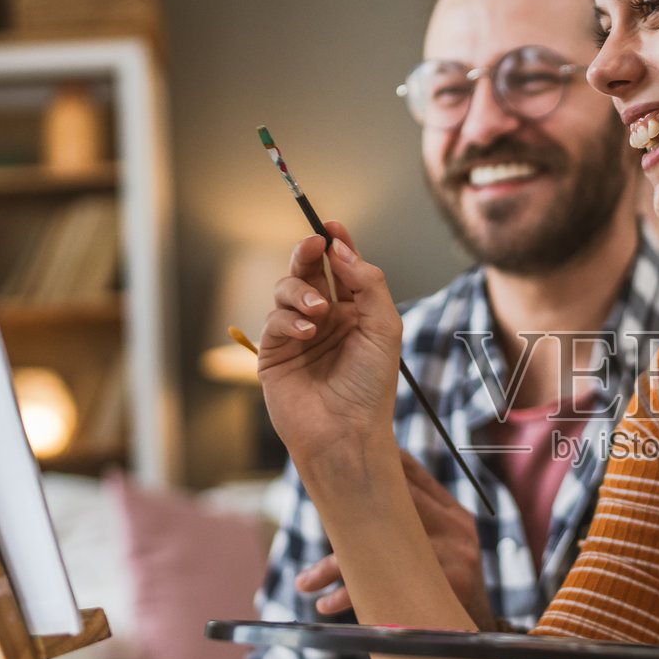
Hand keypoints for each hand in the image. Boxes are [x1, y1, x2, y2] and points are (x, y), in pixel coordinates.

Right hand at [257, 227, 403, 474]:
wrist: (347, 432)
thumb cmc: (371, 386)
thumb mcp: (384, 327)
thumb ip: (368, 284)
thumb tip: (341, 250)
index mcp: (353, 312)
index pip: (341, 268)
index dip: (336, 244)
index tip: (333, 227)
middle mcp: (324, 319)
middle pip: (308, 270)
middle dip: (308, 252)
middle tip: (314, 243)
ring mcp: (297, 334)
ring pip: (287, 289)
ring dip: (301, 291)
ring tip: (319, 311)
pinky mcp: (274, 352)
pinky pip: (274, 319)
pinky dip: (289, 319)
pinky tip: (308, 332)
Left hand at [297, 452, 495, 629]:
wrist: (476, 633)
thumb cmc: (445, 585)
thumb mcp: (442, 546)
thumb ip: (413, 520)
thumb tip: (350, 503)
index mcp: (451, 511)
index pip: (410, 471)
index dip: (373, 465)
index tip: (336, 467)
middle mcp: (455, 524)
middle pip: (393, 502)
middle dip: (346, 513)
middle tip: (316, 513)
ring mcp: (456, 550)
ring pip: (382, 546)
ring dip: (336, 565)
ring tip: (305, 583)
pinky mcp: (451, 581)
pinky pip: (389, 584)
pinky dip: (353, 594)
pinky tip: (328, 604)